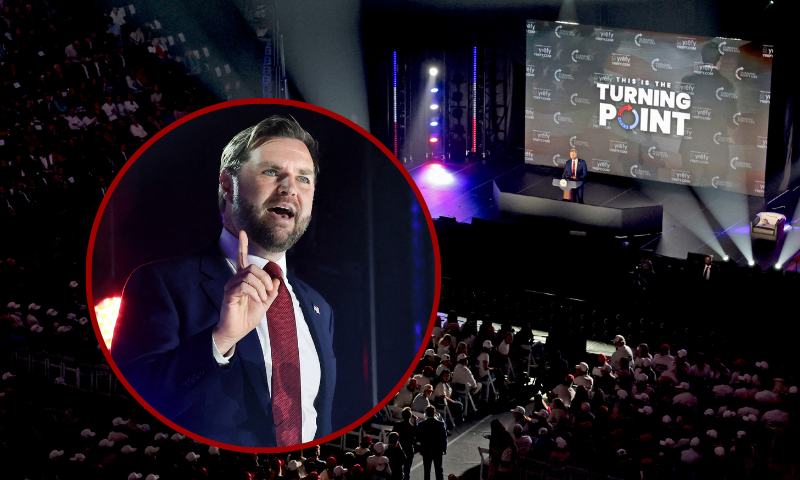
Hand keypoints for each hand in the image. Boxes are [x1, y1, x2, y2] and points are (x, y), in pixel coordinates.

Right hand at [213, 230, 279, 355]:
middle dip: (265, 278)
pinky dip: (255, 292)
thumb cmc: (248, 317)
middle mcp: (235, 280)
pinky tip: (257, 300)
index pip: (242, 259)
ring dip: (261, 287)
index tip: (242, 232)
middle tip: (269, 291)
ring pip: (249, 275)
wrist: (237, 331)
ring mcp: (231, 286)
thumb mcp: (266, 303)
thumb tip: (277, 280)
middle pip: (252, 267)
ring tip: (262, 299)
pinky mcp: (229, 294)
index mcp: (243, 280)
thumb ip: (272, 291)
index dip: (242, 245)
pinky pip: (244, 285)